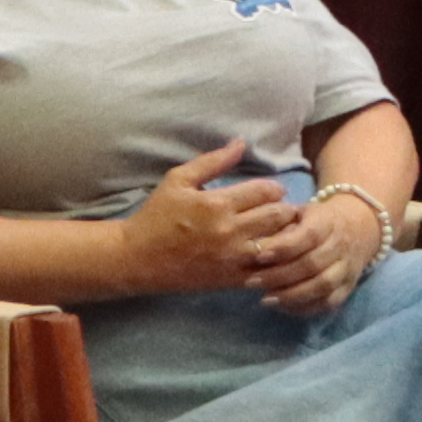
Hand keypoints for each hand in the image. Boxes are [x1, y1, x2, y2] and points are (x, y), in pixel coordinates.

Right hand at [114, 140, 288, 296]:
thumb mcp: (178, 180)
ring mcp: (232, 258)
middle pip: (279, 215)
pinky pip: (268, 269)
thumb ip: (212, 161)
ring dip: (286, 234)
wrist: (135, 258)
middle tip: (284, 209)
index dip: (275, 189)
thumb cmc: (156, 216)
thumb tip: (241, 143)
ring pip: (280, 243)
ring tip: (284, 229)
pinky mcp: (231, 279)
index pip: (267, 191)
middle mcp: (229, 231)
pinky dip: (277, 259)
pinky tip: (273, 253)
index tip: (274, 191)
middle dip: (286, 209)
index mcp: (217, 204)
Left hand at [244, 179, 388, 312]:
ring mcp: (347, 268)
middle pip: (312, 264)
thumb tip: (256, 243)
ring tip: (266, 300)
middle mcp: (341, 246)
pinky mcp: (349, 286)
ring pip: (322, 286)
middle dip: (279, 276)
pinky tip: (284, 308)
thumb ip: (281, 225)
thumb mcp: (301, 212)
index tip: (259, 256)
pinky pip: (329, 302)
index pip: (308, 236)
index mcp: (328, 223)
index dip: (284, 248)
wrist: (359, 227)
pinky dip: (306, 307)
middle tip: (251, 282)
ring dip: (292, 295)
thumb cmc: (319, 219)